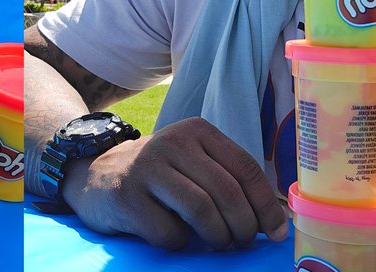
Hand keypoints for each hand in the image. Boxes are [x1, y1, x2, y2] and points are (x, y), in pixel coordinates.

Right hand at [61, 116, 288, 251]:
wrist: (98, 174)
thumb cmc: (161, 176)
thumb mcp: (193, 163)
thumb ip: (228, 181)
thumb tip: (276, 222)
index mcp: (197, 131)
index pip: (245, 167)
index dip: (266, 205)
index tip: (277, 233)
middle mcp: (173, 142)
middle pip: (227, 192)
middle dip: (244, 228)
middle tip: (242, 244)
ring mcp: (148, 167)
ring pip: (203, 212)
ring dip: (218, 239)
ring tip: (216, 244)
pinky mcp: (128, 196)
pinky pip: (171, 233)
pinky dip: (180, 244)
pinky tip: (173, 235)